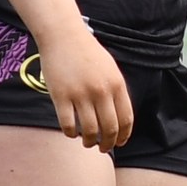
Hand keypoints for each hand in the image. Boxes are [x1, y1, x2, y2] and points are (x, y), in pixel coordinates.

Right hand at [37, 24, 133, 150]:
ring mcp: (80, 94)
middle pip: (109, 128)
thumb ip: (116, 91)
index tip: (120, 143)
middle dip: (108, 143)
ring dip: (89, 141)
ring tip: (87, 143)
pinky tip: (71, 133)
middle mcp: (101, 91)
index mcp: (117, 85)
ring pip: (89, 130)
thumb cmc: (88, 53)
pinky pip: (67, 124)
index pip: (126, 119)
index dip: (124, 135)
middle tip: (103, 148)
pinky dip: (70, 133)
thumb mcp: (111, 70)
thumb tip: (119, 117)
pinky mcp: (60, 96)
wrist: (64, 36)